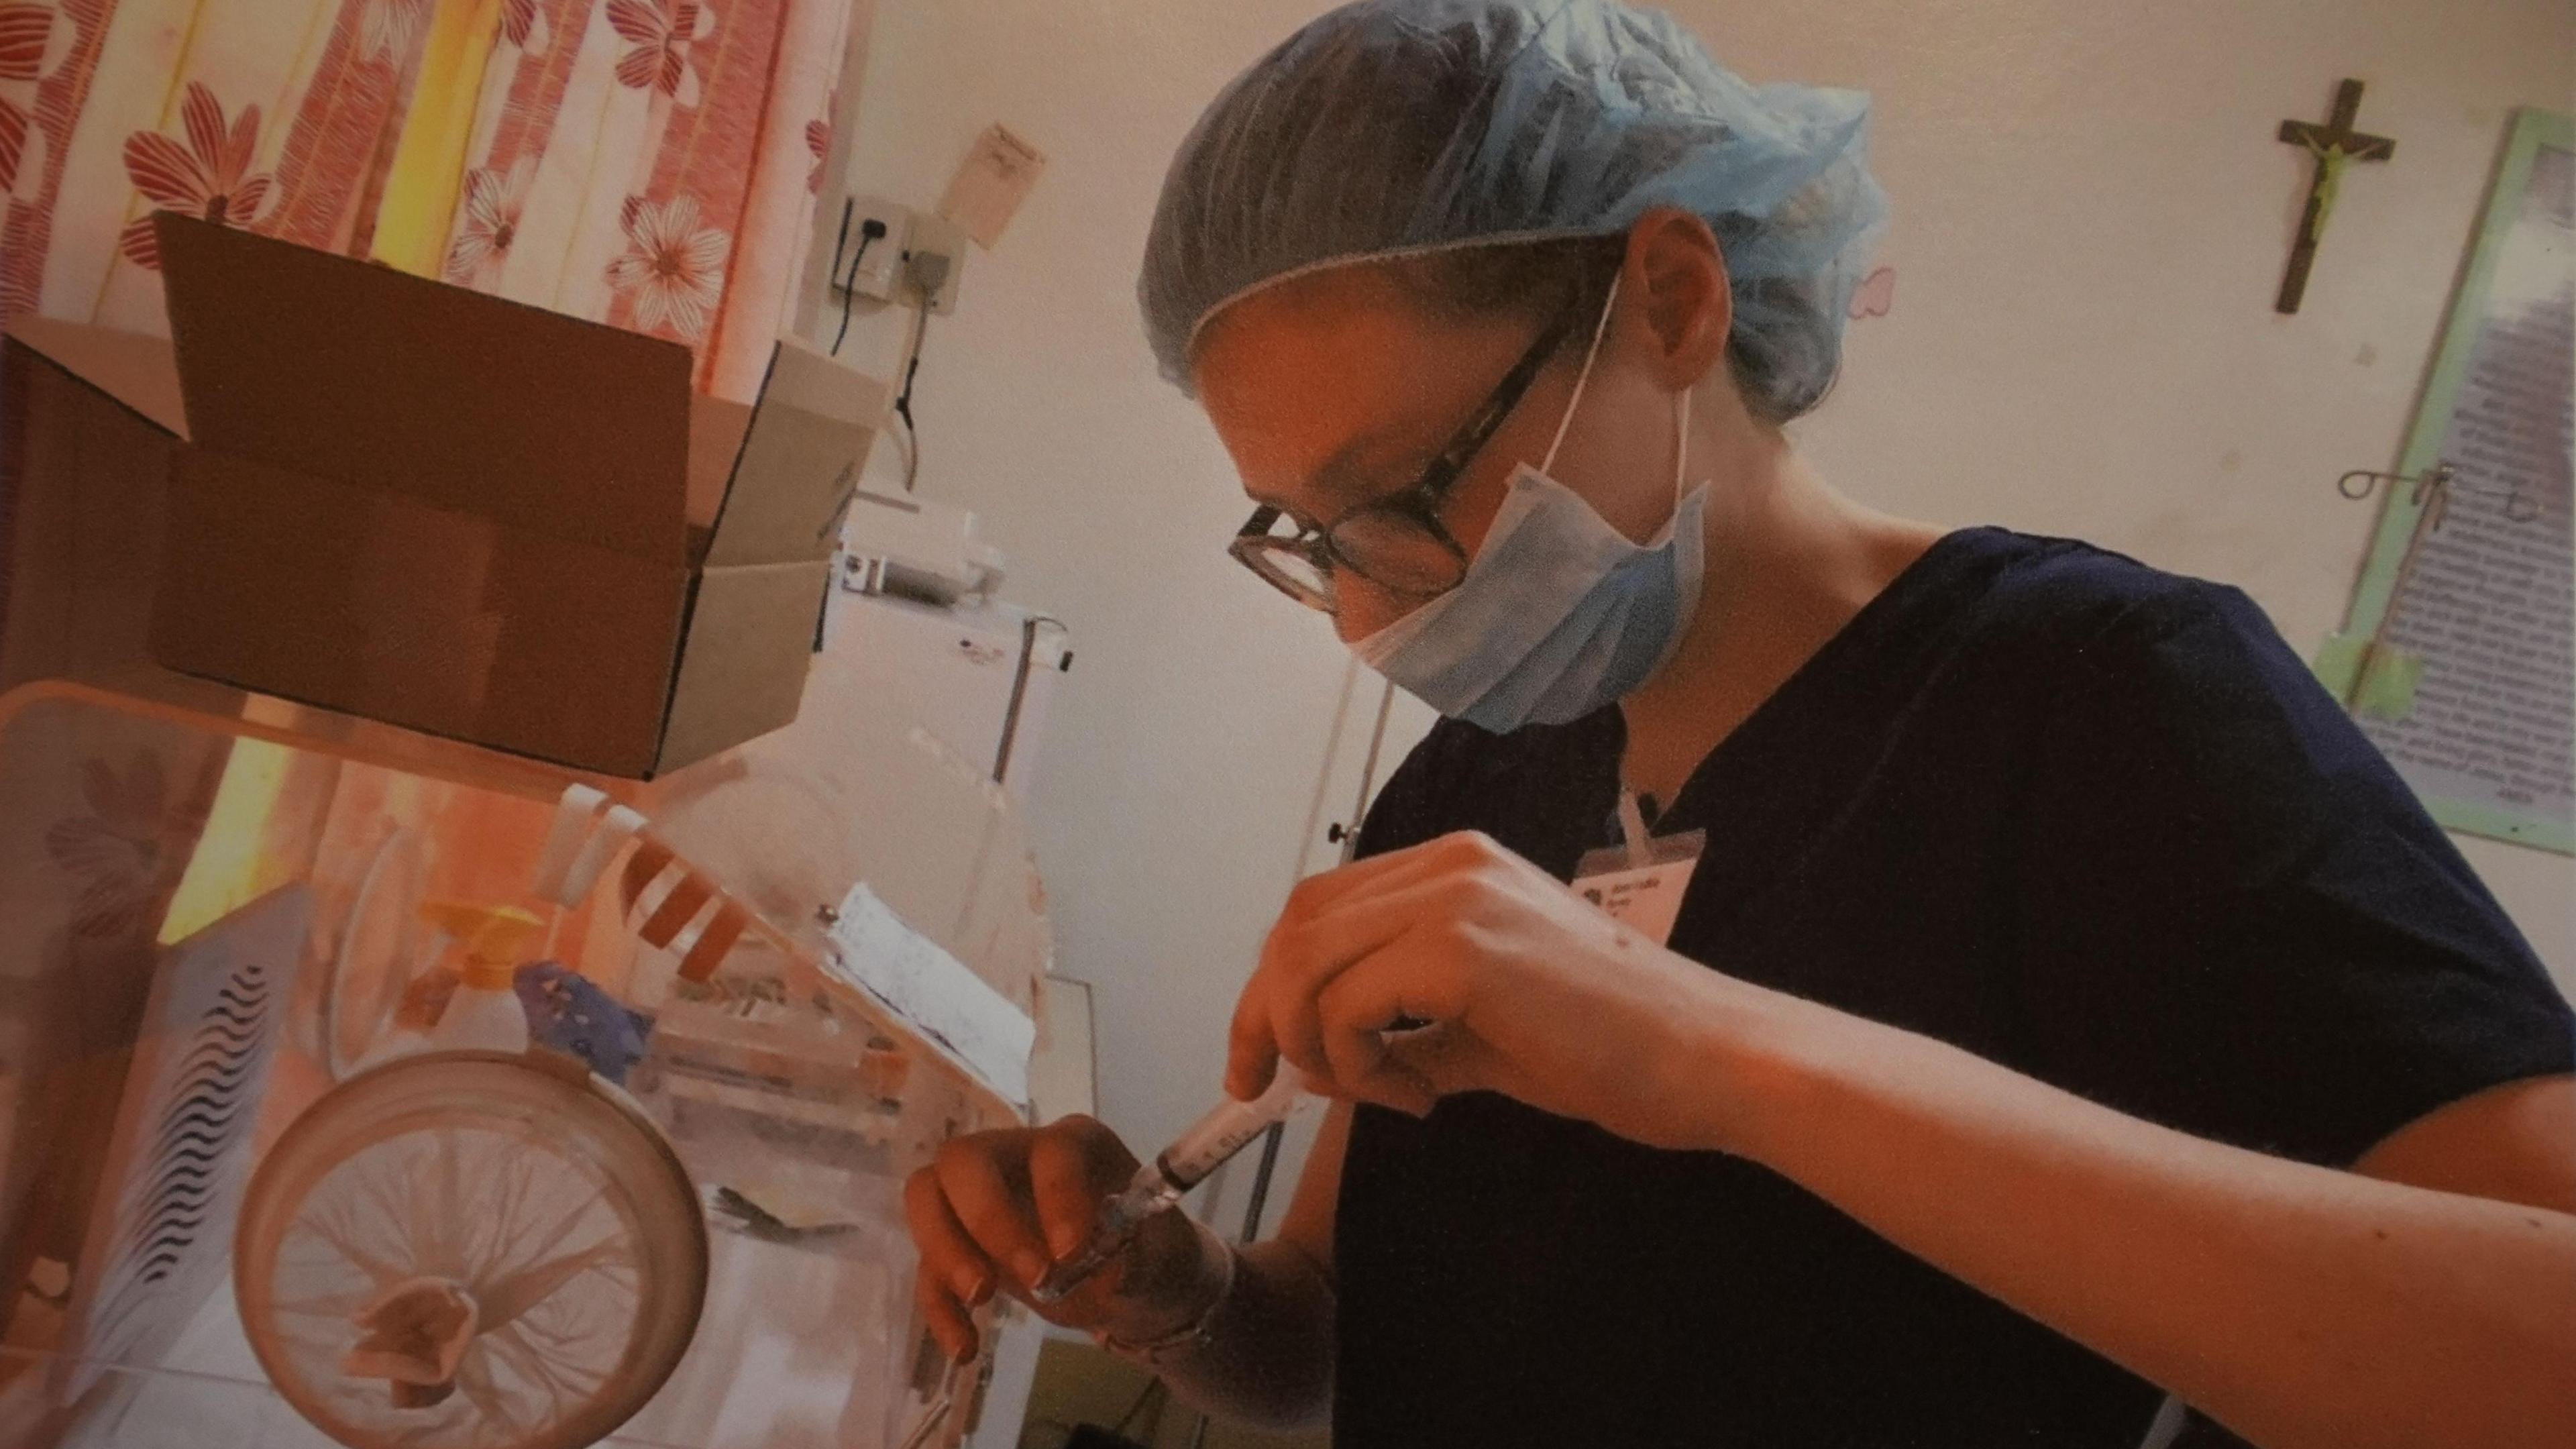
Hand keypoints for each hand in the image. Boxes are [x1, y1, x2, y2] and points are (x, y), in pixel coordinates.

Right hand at [903, 1116, 1222, 1360]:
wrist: (1132, 1283)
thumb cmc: (1148, 1251)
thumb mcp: (1158, 1253)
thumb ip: (1131, 1257)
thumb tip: (1098, 1272)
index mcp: (1076, 1144)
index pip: (1053, 1150)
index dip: (1058, 1196)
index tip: (1072, 1255)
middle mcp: (1018, 1155)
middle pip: (966, 1159)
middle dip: (987, 1218)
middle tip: (1030, 1277)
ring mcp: (981, 1195)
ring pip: (927, 1196)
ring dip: (945, 1250)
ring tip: (982, 1299)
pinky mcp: (962, 1243)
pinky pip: (929, 1265)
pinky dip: (940, 1306)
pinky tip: (965, 1347)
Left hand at [1229, 830, 1738, 1149]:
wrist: (1703, 1057)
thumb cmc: (1609, 1046)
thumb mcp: (1482, 1022)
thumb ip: (1404, 1022)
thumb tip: (1320, 1058)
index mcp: (1452, 865)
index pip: (1316, 906)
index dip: (1269, 983)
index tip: (1256, 1059)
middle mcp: (1447, 862)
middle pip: (1295, 926)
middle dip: (1262, 1016)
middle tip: (1270, 1087)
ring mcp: (1455, 897)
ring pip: (1305, 963)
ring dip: (1313, 1046)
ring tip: (1380, 1092)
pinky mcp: (1463, 949)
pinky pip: (1347, 1007)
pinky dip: (1356, 1066)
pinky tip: (1416, 1096)